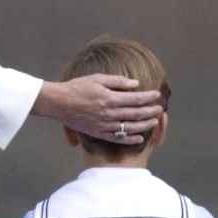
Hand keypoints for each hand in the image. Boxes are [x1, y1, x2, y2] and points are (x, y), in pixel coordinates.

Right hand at [33, 75, 162, 144]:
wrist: (58, 103)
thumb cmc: (76, 88)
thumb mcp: (95, 79)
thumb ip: (116, 81)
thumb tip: (135, 83)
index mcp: (109, 98)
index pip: (135, 98)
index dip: (148, 97)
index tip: (156, 94)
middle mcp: (109, 113)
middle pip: (136, 113)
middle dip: (150, 111)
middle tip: (159, 108)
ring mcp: (105, 125)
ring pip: (131, 127)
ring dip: (145, 124)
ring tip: (154, 121)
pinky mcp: (99, 132)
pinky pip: (119, 138)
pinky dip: (131, 139)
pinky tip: (140, 137)